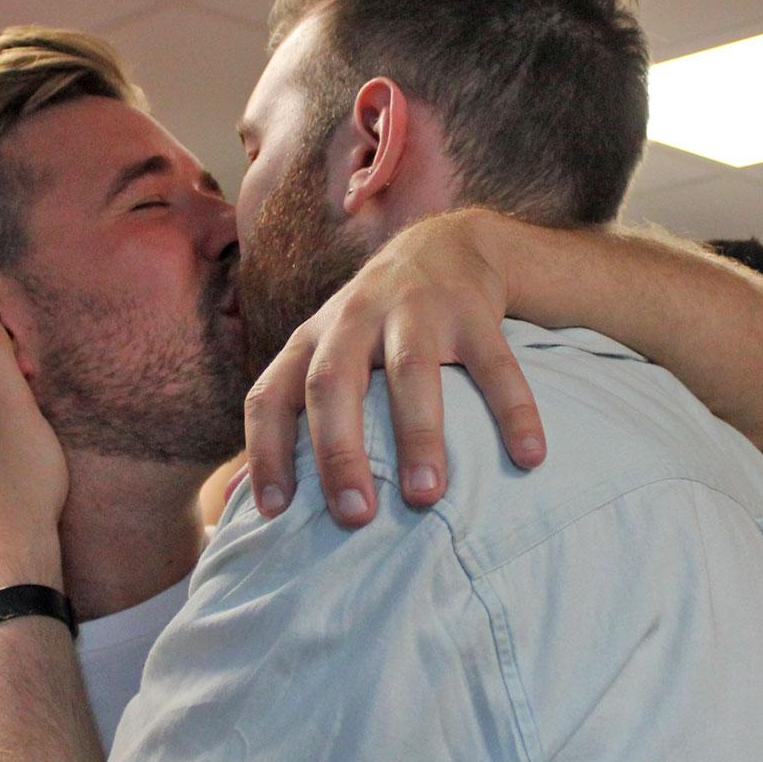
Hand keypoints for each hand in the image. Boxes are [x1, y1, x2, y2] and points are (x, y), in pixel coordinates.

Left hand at [244, 209, 543, 528]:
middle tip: (355, 516)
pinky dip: (513, 410)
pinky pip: (494, 364)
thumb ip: (285, 423)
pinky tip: (529, 458)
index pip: (272, 395)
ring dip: (418, 434)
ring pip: (410, 372)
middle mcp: (353, 320)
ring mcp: (415, 312)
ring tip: (428, 497)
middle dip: (339, 451)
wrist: (443, 245)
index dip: (266, 452)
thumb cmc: (369, 327)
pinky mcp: (473, 312)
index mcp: (311, 340)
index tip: (274, 513)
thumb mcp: (321, 357)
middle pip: (332, 383)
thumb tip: (232, 502)